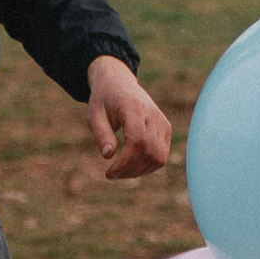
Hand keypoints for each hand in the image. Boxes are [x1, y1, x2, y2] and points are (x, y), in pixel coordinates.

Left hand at [85, 55, 171, 179]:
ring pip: (159, 157)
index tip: (108, 173)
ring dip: (140, 171)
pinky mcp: (166, 128)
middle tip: (112, 175)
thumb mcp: (94, 115)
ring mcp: (163, 122)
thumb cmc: (104, 100)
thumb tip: (108, 156)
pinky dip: (148, 166)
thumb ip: (102, 134)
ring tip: (121, 172)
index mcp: (134, 108)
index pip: (138, 141)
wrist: (119, 83)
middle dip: (130, 170)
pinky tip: (132, 166)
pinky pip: (162, 155)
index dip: (125, 162)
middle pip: (150, 152)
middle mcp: (153, 115)